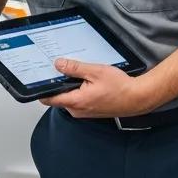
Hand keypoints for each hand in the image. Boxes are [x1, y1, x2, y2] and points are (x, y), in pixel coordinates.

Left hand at [42, 59, 157, 117]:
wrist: (137, 98)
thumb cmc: (120, 87)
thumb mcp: (96, 71)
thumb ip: (75, 68)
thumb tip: (58, 64)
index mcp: (75, 101)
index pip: (48, 98)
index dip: (42, 88)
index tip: (40, 78)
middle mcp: (77, 110)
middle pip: (58, 97)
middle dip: (59, 84)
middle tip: (63, 69)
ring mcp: (84, 112)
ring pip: (69, 98)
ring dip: (71, 87)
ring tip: (81, 74)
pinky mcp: (90, 111)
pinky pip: (78, 101)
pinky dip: (79, 91)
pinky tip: (89, 82)